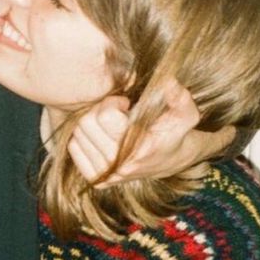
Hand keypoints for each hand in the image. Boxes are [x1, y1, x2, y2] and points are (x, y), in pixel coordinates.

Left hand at [70, 79, 233, 187]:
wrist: (172, 160)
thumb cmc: (176, 132)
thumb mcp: (186, 113)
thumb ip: (178, 95)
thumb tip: (164, 80)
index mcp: (139, 149)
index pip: (105, 116)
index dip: (113, 102)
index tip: (124, 102)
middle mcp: (121, 165)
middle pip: (87, 123)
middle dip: (99, 110)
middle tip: (114, 111)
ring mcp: (108, 175)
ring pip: (78, 134)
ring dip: (91, 123)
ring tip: (109, 124)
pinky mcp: (97, 179)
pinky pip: (73, 149)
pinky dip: (83, 138)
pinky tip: (100, 135)